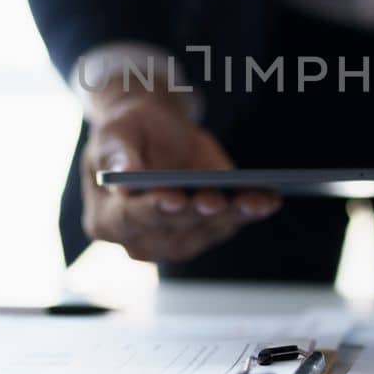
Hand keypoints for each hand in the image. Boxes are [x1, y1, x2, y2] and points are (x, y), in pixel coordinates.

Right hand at [82, 93, 278, 262]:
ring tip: (254, 200)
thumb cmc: (129, 132)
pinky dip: (249, 211)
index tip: (175, 199)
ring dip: (231, 216)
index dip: (153, 210)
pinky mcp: (205, 231)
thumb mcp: (115, 133)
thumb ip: (117, 154)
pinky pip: (229, 224)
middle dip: (197, 214)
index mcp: (106, 219)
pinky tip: (267, 199)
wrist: (155, 133)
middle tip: (217, 198)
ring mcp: (174, 241)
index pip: (129, 218)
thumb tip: (122, 179)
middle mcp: (140, 240)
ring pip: (205, 233)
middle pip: (172, 231)